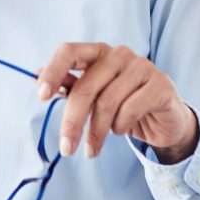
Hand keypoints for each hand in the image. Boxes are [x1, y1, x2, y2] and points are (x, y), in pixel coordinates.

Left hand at [36, 43, 198, 163]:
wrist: (163, 120)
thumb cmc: (123, 104)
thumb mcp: (94, 96)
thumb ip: (69, 85)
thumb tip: (35, 77)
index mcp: (99, 52)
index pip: (69, 51)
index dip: (53, 72)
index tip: (42, 97)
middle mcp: (120, 54)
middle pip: (86, 87)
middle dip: (73, 121)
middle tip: (67, 148)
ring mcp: (142, 66)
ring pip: (107, 103)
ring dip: (97, 132)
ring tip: (93, 148)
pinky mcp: (161, 85)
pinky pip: (131, 109)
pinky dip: (120, 127)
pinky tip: (121, 131)